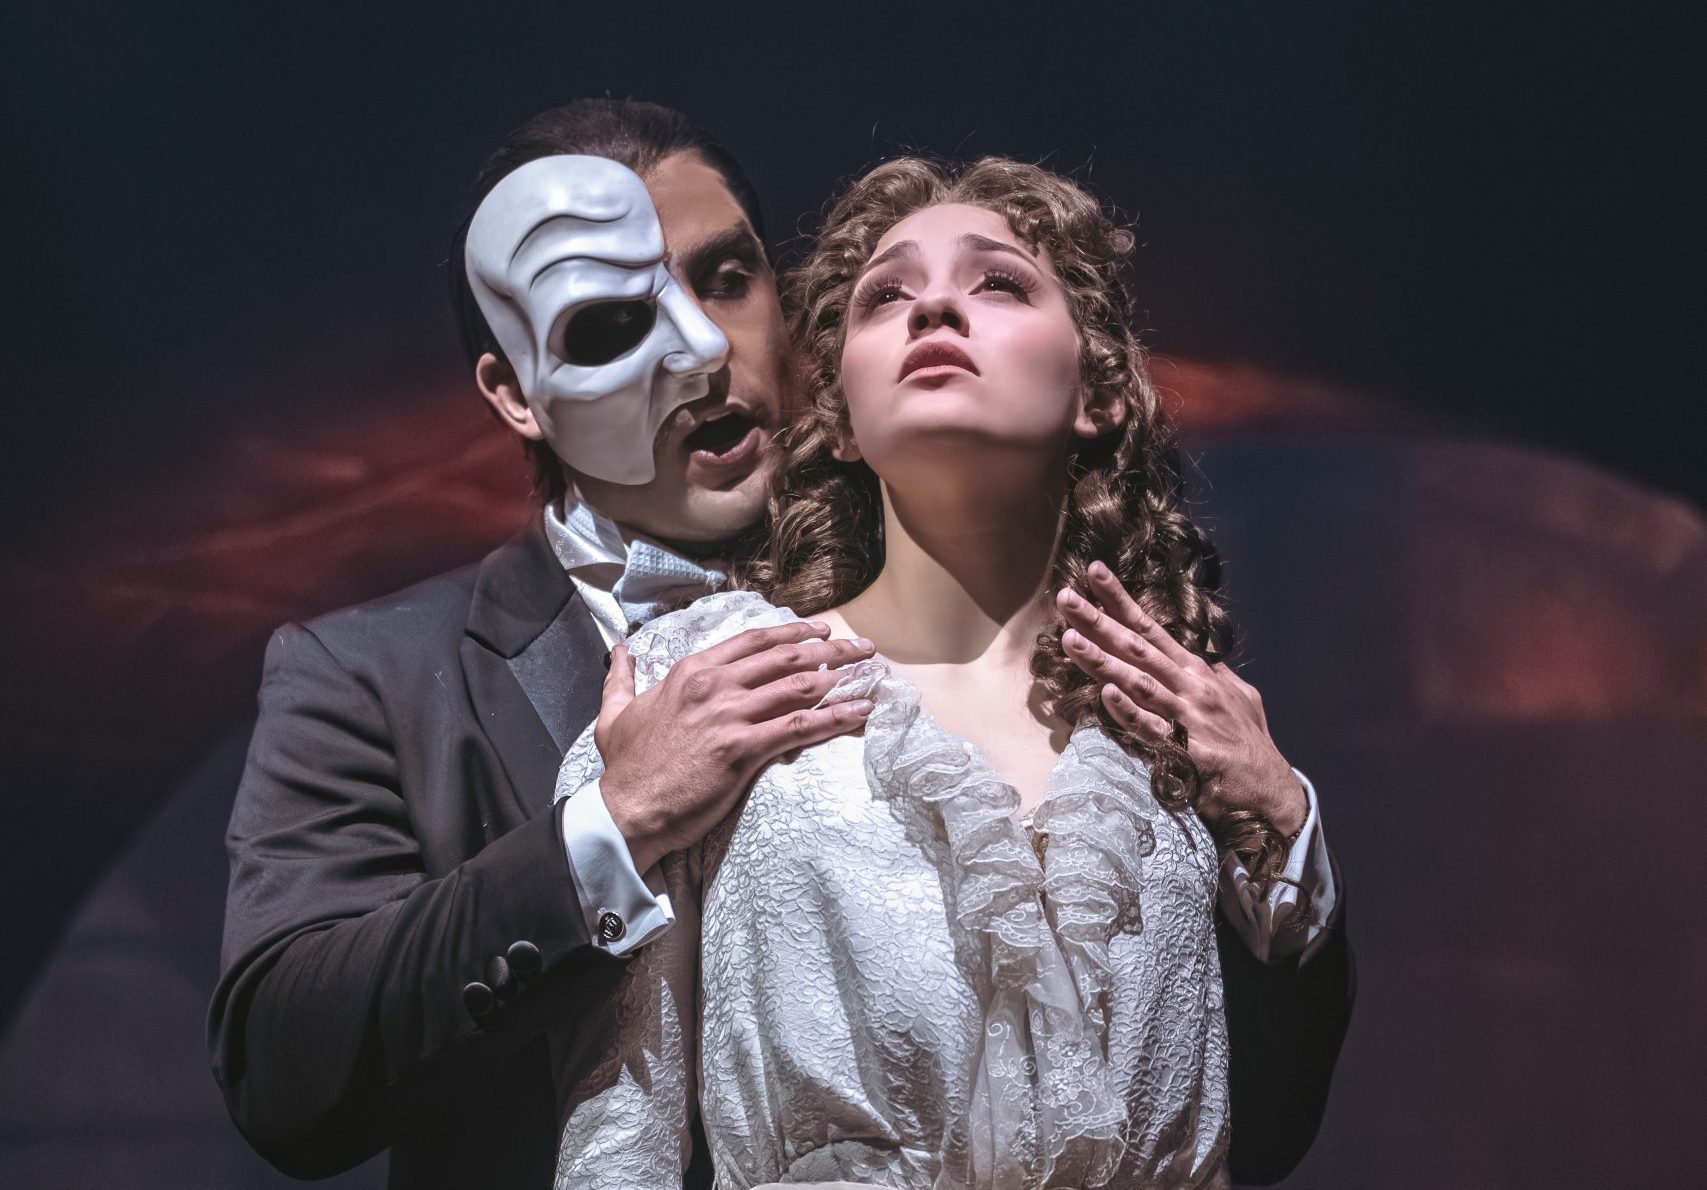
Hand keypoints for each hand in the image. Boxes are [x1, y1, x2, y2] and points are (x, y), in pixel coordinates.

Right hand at [594, 621, 876, 871]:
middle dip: (832, 649)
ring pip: (800, 686)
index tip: (822, 631)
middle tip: (863, 648)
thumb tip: (618, 651)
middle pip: (786, 657)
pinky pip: (801, 727)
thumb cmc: (626, 766)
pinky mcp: (743, 750)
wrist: (627, 810)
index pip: (754, 640)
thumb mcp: (615, 712)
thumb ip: (622, 678)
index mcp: (692, 671)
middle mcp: (715, 685)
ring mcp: (730, 716)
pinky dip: (837, 717)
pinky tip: (861, 712)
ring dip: (842, 677)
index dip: (794, 632)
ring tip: (871, 674)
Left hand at [1055, 562, 1306, 836]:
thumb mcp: (1238, 698)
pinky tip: (1108, 695)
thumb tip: (1203, 658)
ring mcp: (1188, 716)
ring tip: (1069, 638)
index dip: (1120, 600)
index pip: (1150, 628)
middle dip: (1099, 621)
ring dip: (1102, 660)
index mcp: (1195, 672)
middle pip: (1137, 647)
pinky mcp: (1187, 750)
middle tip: (1065, 597)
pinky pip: (1153, 729)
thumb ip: (1214, 676)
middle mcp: (1189, 686)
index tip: (1093, 573)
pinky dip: (1130, 712)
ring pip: (1138, 682)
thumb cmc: (1250, 745)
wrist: (1271, 791)